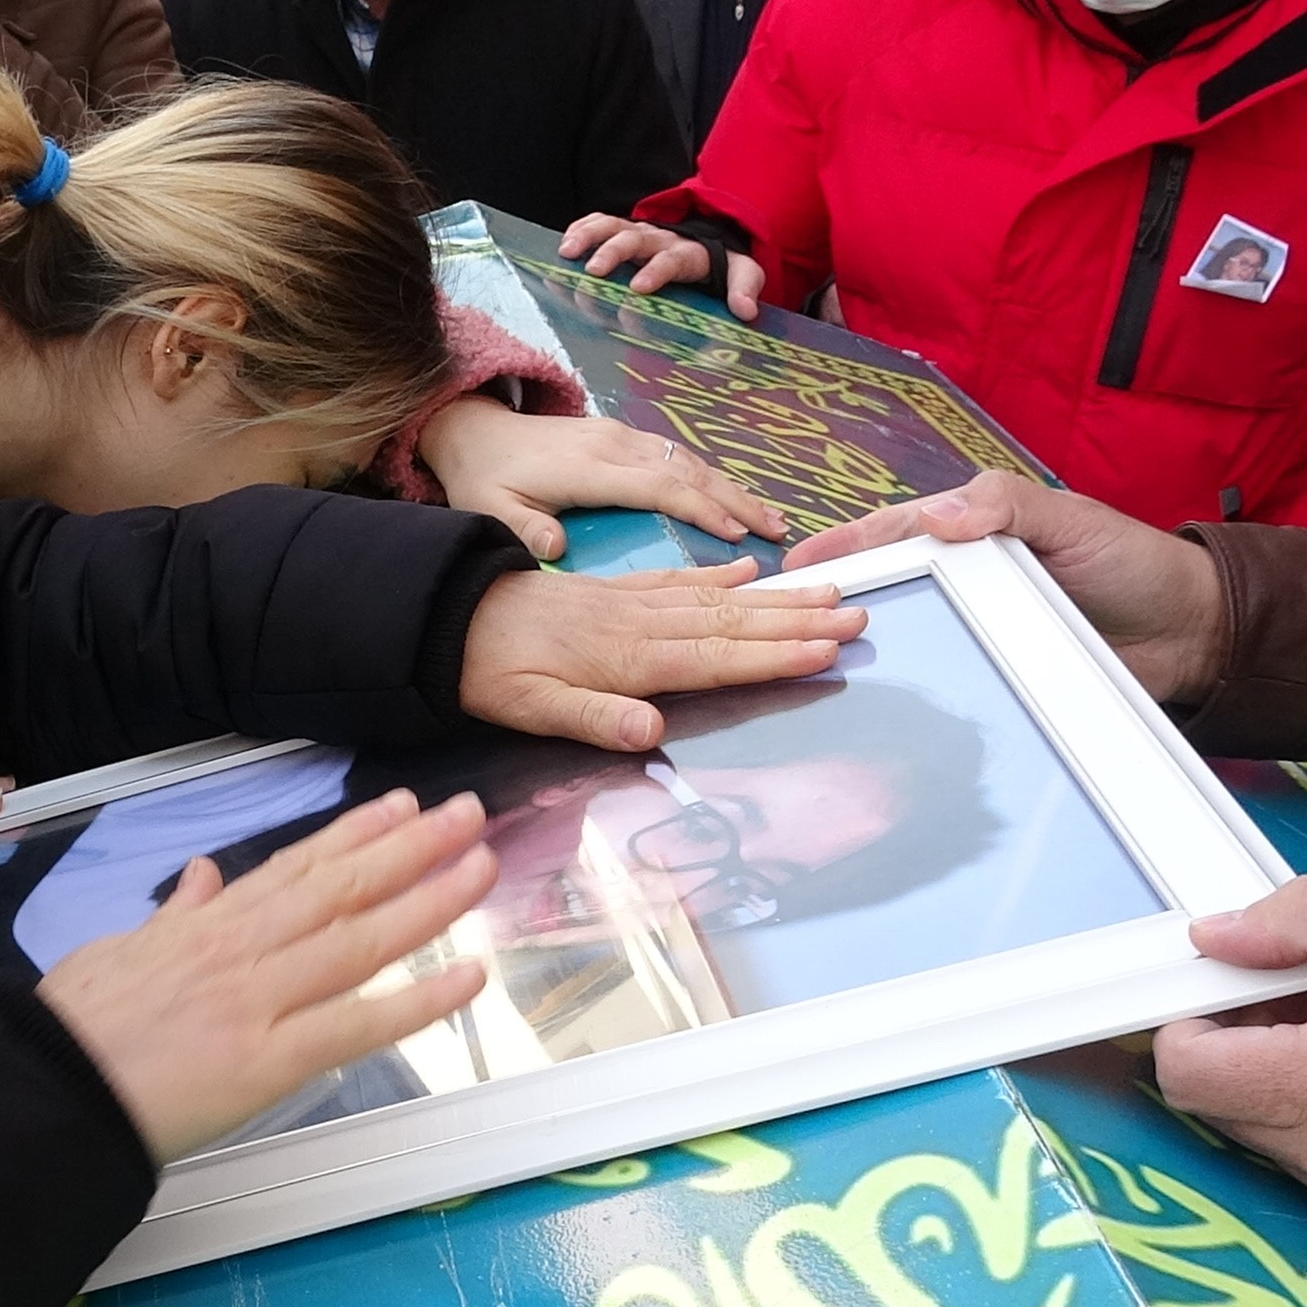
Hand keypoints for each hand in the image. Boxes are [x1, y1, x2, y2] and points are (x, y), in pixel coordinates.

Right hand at [38, 790, 498, 1159]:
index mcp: (208, 925)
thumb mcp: (117, 948)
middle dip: (412, 847)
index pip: (298, 866)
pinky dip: (418, 1000)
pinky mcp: (271, 1059)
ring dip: (429, 899)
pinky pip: (359, 1024)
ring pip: (361, 939)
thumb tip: (200, 877)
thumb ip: (173, 915)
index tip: (402, 807)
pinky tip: (467, 978)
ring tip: (479, 867)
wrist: (50, 1089)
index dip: (356, 834)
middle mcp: (244, 950)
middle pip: (343, 887)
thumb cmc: (73, 1028)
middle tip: (467, 815)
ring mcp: (262, 1000)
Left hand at [416, 399, 783, 558]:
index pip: (658, 487)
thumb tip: (554, 548)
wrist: (475, 431)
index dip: (700, 509)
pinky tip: (734, 499)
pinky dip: (711, 479)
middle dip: (737, 501)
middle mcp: (615, 445)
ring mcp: (623, 436)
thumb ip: (523, 530)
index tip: (737, 536)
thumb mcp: (490, 509)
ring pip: (690, 461)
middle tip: (777, 532)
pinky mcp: (625, 436)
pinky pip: (678, 456)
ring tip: (770, 520)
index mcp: (589, 467)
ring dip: (732, 489)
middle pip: (688, 472)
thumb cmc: (486, 478)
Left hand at [459, 559, 860, 750]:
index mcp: (630, 656)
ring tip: (829, 593)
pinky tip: (752, 571)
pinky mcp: (619, 593)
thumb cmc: (491, 672)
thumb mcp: (534, 708)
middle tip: (858, 617)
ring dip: (777, 599)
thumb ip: (596, 718)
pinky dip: (723, 577)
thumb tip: (652, 734)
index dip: (776, 656)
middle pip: (735, 624)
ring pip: (721, 599)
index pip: (719, 658)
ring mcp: (633, 603)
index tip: (828, 650)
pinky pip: (682, 581)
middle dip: (799, 623)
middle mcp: (642, 624)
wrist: (449, 618)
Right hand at [557, 215, 766, 319]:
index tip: (638, 288)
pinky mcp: (624, 232)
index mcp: (688, 252)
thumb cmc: (721, 265)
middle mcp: (660, 238)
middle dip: (613, 253)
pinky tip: (563, 245)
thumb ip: (744, 288)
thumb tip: (746, 312)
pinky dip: (581, 229)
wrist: (711, 240)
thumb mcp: (743, 273)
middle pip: (635, 239)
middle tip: (594, 272)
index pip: (672, 259)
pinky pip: (600, 223)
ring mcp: (639, 233)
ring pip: (612, 226)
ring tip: (566, 252)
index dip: (656, 271)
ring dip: (588, 236)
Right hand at [784, 467, 1224, 703]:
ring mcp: (981, 630)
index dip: (843, 546)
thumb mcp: (1071, 521)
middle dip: (836, 602)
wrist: (1192, 637)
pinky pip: (951, 680)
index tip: (792, 565)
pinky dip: (917, 691)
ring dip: (868, 650)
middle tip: (782, 624)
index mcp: (978, 530)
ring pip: (914, 638)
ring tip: (811, 668)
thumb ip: (1007, 507)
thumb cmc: (1133, 562)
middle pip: (892, 588)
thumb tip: (934, 515)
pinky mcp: (998, 676)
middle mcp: (969, 579)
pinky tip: (879, 707)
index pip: (896, 532)